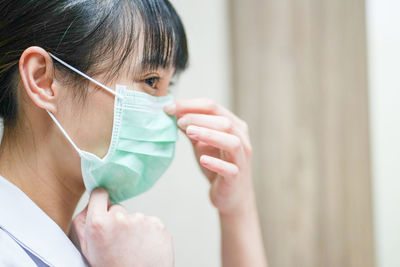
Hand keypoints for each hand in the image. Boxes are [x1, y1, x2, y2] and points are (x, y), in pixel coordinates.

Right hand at [73, 188, 173, 266]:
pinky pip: (151, 223)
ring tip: (133, 249)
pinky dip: (149, 233)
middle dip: (118, 221)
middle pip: (118, 208)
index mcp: (98, 223)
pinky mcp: (158, 225)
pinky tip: (145, 248)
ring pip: (136, 217)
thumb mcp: (88, 250)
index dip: (101, 201)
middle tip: (119, 242)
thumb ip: (84, 223)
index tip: (104, 205)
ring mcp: (141, 220)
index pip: (99, 194)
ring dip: (135, 229)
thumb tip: (90, 203)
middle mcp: (120, 218)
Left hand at [165, 99, 253, 216]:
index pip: (213, 107)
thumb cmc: (218, 165)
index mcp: (234, 126)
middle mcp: (241, 139)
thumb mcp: (202, 143)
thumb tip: (173, 113)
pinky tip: (203, 160)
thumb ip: (192, 128)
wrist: (231, 195)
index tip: (168, 108)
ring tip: (189, 133)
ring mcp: (241, 159)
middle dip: (198, 118)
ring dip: (209, 135)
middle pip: (224, 122)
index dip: (190, 105)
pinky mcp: (236, 178)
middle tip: (178, 121)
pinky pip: (229, 169)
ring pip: (232, 142)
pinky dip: (216, 163)